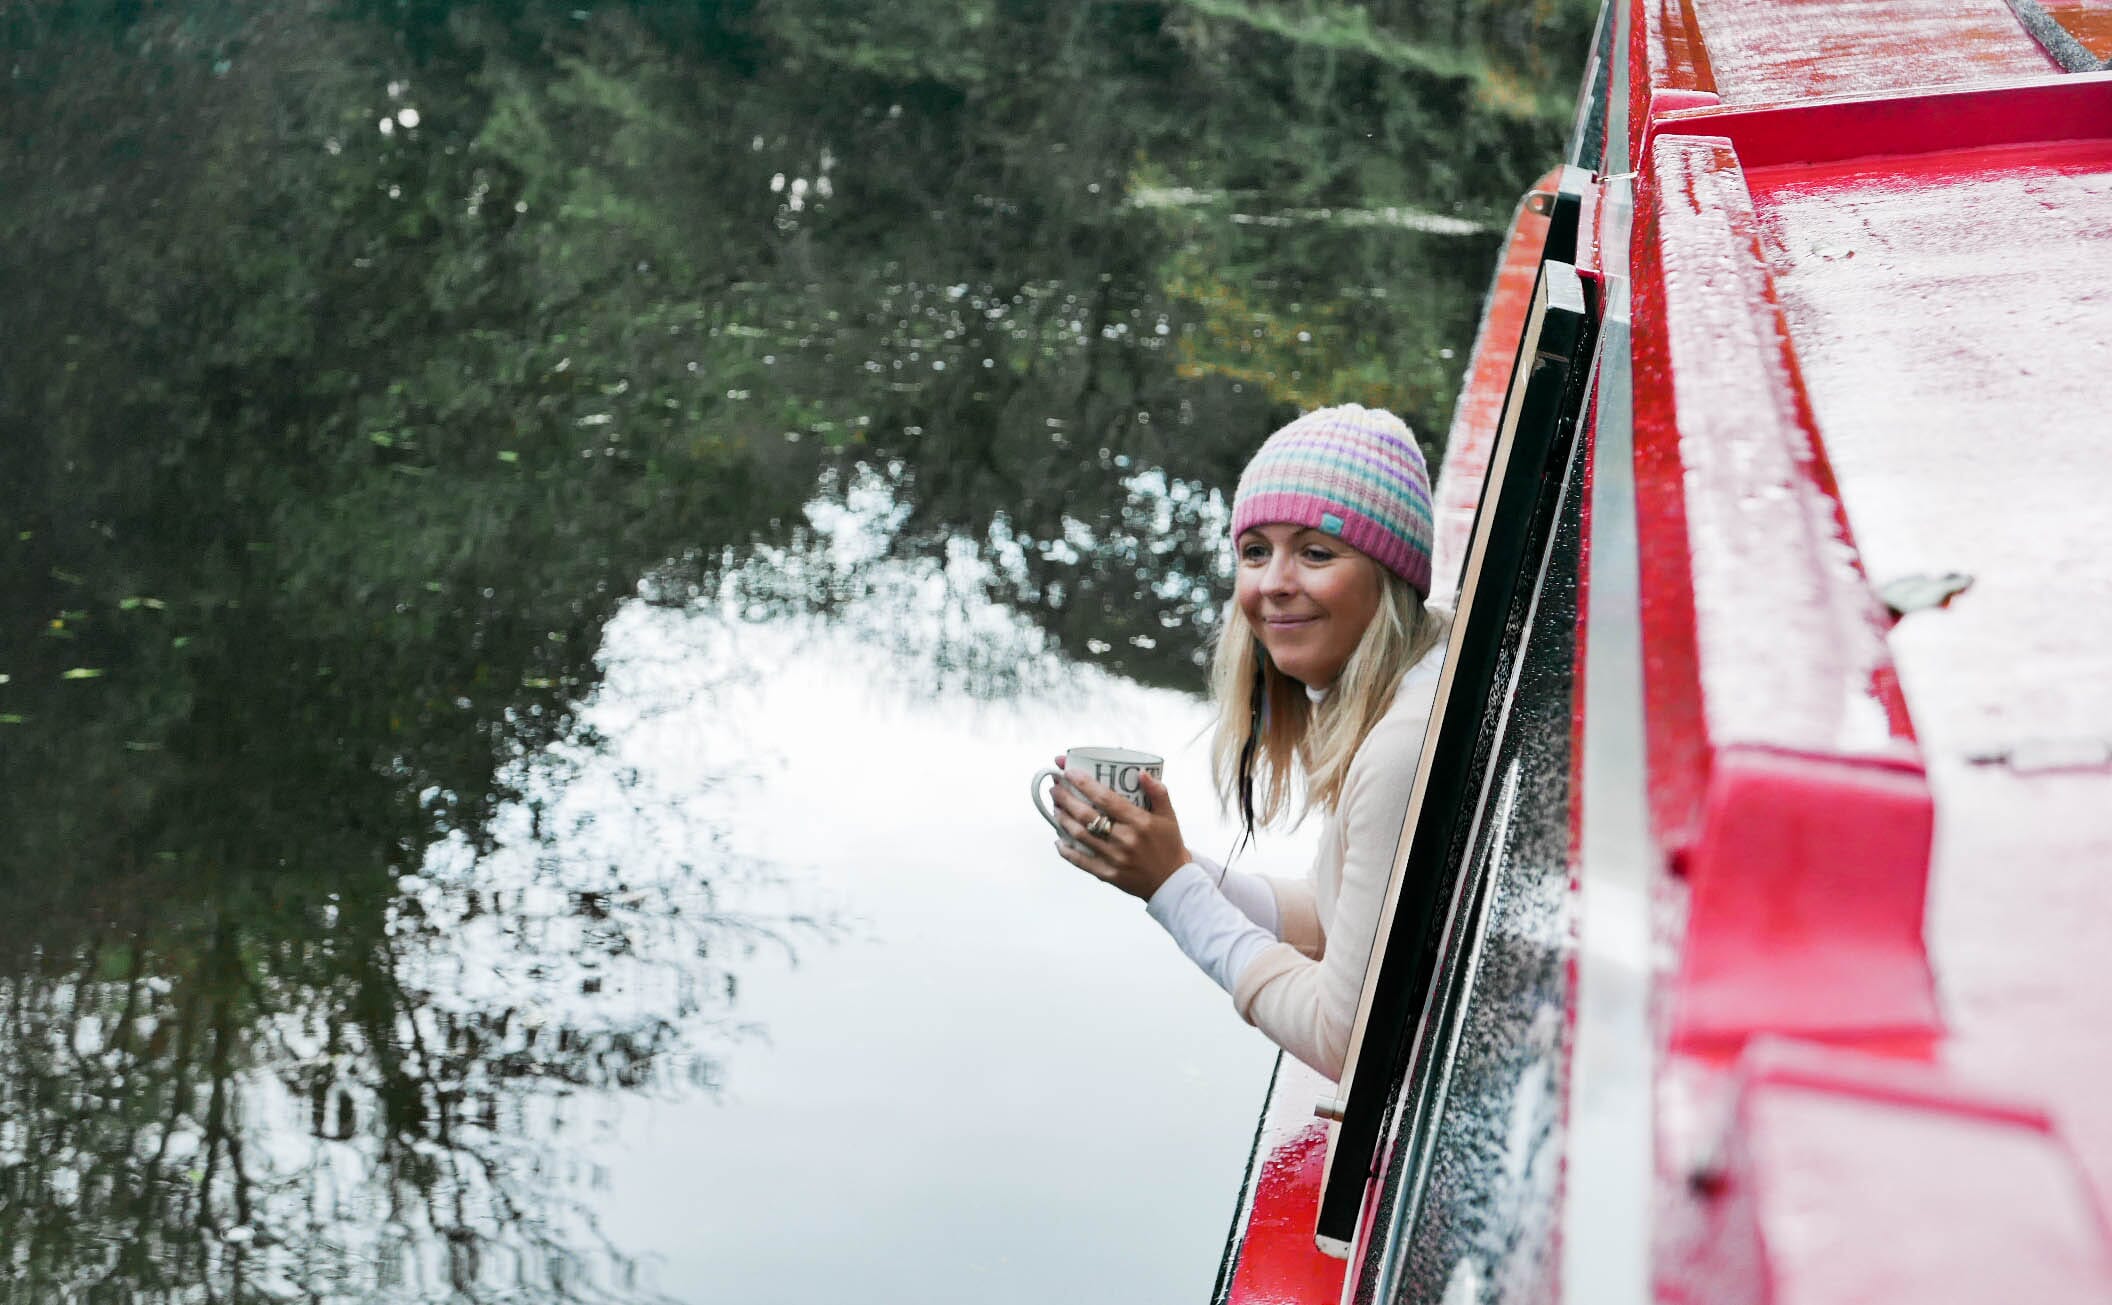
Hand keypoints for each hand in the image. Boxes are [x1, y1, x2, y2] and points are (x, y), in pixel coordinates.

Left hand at [1048, 762, 1190, 899]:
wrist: (1172, 883)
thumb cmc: (1169, 845)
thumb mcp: (1169, 816)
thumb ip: (1158, 792)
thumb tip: (1141, 772)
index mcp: (1140, 822)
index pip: (1106, 798)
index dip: (1085, 784)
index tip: (1069, 772)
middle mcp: (1125, 839)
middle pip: (1086, 815)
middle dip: (1066, 798)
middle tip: (1055, 788)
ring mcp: (1114, 858)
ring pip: (1080, 835)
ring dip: (1063, 819)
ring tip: (1055, 808)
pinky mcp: (1108, 874)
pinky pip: (1080, 861)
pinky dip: (1066, 850)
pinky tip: (1058, 839)